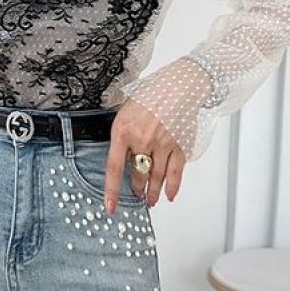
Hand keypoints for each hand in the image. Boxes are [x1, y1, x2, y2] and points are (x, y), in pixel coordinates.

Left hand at [104, 97, 185, 213]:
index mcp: (122, 131)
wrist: (178, 84)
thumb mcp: (126, 108)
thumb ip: (122, 132)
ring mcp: (161, 146)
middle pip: (137, 175)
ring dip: (152, 192)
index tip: (111, 207)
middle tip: (135, 194)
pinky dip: (173, 186)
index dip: (112, 191)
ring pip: (155, 177)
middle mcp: (141, 141)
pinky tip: (170, 195)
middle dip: (136, 188)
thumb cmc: (151, 92)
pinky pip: (175, 173)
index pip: (114, 168)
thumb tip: (122, 152)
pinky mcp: (179, 146)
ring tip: (150, 201)